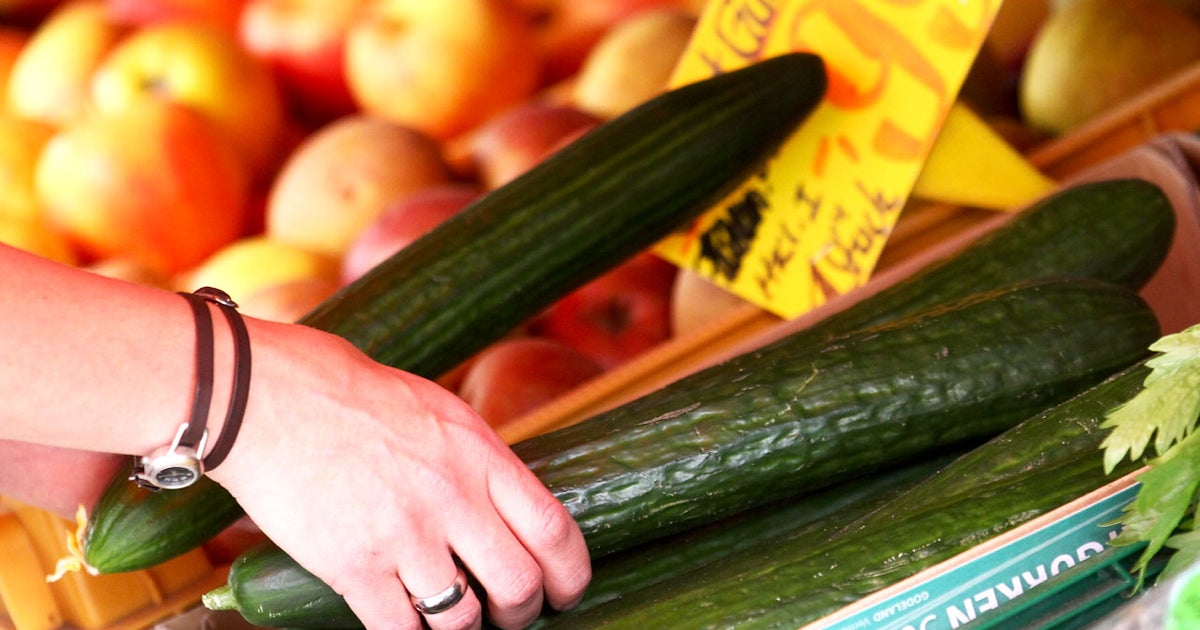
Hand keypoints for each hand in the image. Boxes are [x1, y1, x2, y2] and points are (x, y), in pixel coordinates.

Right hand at [207, 321, 590, 629]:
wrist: (265, 397)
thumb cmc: (347, 394)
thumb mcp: (436, 411)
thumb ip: (475, 459)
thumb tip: (505, 502)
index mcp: (478, 453)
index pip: (554, 527)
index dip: (571, 573)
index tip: (566, 590)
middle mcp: (451, 496)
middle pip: (519, 583)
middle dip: (522, 612)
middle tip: (509, 614)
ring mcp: (403, 534)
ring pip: (462, 618)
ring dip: (462, 628)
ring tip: (451, 617)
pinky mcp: (353, 566)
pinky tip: (402, 621)